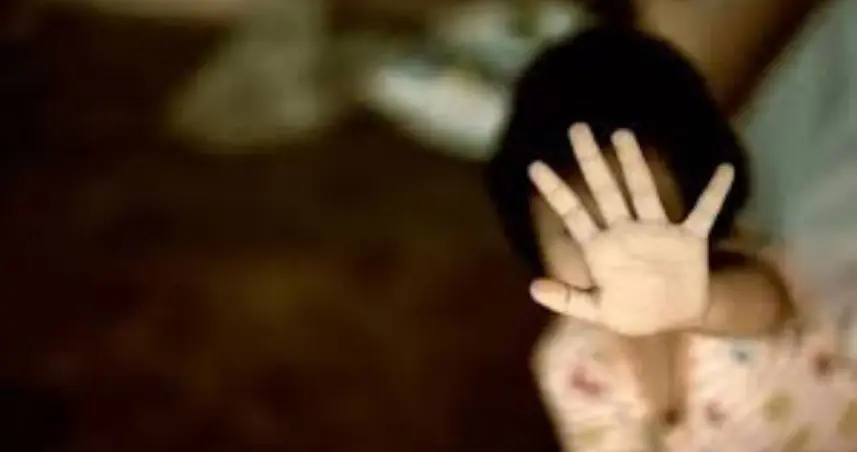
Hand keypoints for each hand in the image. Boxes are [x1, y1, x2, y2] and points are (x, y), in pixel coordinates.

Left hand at [528, 123, 734, 335]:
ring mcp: (657, 232)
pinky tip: (724, 169)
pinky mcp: (689, 239)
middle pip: (605, 190)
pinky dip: (714, 193)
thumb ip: (567, 300)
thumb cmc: (632, 312)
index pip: (573, 212)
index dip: (554, 190)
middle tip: (577, 128)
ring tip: (621, 133)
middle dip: (591, 160)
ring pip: (642, 190)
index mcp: (601, 248)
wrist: (674, 318)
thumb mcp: (597, 311)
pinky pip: (704, 211)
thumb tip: (533, 287)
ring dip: (633, 163)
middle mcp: (626, 231)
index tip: (534, 166)